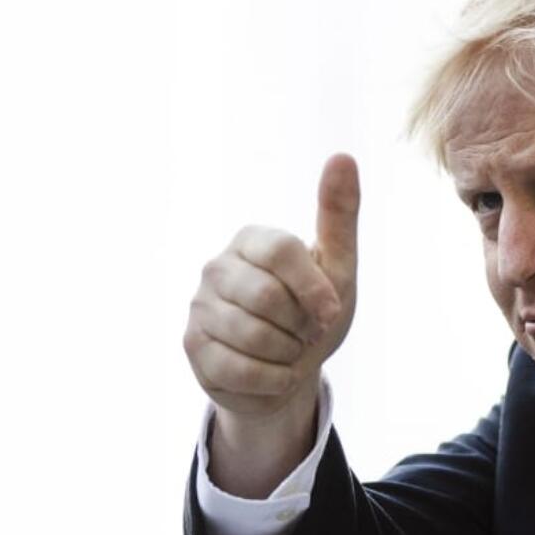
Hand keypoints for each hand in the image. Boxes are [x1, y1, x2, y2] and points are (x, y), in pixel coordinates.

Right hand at [183, 154, 360, 419]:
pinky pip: (240, 369)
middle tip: (306, 331)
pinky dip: (273, 378)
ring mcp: (198, 306)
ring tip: (288, 348)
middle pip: (266, 297)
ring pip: (253, 336)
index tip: (331, 310)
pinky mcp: (192, 346)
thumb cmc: (314, 311)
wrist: (290, 370)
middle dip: (301, 325)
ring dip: (288, 354)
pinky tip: (274, 371)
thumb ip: (338, 214)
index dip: (313, 287)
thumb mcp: (338, 265)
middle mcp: (217, 267)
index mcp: (252, 240)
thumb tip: (343, 156)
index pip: (281, 250)